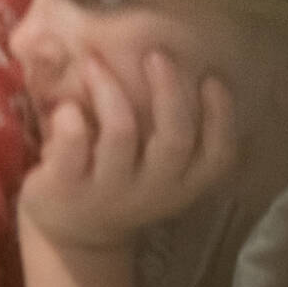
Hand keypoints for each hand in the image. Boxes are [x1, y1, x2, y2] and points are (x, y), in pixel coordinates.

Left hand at [20, 49, 235, 250]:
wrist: (71, 233)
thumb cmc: (119, 180)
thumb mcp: (154, 167)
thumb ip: (168, 131)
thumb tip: (176, 61)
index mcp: (183, 184)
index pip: (218, 155)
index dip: (221, 117)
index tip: (210, 78)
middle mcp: (152, 189)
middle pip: (174, 139)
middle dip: (168, 92)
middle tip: (155, 54)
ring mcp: (109, 190)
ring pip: (121, 134)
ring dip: (110, 91)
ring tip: (95, 62)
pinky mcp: (67, 187)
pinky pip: (73, 148)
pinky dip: (71, 121)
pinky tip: (66, 106)